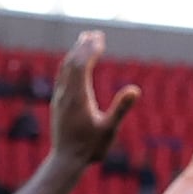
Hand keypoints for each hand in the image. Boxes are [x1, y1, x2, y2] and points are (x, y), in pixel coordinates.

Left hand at [49, 31, 130, 170]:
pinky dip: (71, 64)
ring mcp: (60, 98)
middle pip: (72, 63)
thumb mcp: (110, 129)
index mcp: (78, 98)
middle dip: (83, 47)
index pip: (82, 66)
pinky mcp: (58, 102)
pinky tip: (76, 63)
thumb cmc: (91, 147)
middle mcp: (65, 94)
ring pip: (65, 69)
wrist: (66, 160)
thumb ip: (121, 108)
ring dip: (75, 53)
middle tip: (96, 33)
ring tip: (85, 41)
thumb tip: (134, 89)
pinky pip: (63, 76)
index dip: (90, 50)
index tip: (101, 38)